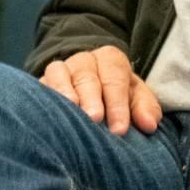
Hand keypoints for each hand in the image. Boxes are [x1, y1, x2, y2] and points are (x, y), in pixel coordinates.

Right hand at [40, 46, 161, 134]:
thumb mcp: (135, 98)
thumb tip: (149, 124)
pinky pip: (39, 85)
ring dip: (64, 94)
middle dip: (92, 98)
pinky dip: (44, 98)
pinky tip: (49, 116)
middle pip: (87, 76)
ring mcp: (60, 69)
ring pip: (60, 75)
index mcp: (110, 60)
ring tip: (70, 113)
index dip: (118, 103)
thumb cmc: (117, 97)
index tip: (120, 129)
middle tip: (95, 119)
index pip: (115, 77)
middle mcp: (84, 61)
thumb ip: (144, 108)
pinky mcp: (41, 83)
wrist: (88, 86)